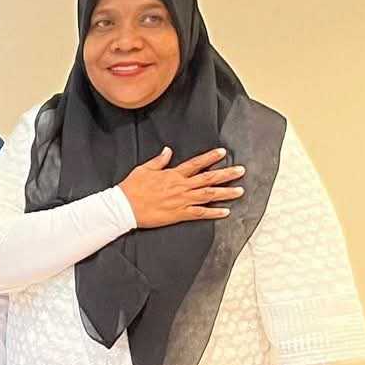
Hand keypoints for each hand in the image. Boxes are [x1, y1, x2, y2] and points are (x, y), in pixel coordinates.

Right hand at [120, 147, 244, 228]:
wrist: (123, 207)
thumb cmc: (131, 188)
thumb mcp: (143, 169)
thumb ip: (159, 160)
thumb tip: (168, 151)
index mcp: (173, 174)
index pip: (196, 164)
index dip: (210, 157)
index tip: (222, 152)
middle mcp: (181, 186)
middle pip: (208, 178)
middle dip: (226, 174)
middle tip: (241, 171)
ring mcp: (181, 200)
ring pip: (208, 195)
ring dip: (225, 193)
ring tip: (240, 191)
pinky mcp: (179, 214)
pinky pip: (200, 213)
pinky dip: (214, 213)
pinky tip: (225, 212)